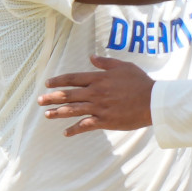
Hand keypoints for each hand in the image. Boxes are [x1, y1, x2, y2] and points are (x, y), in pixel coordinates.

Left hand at [38, 55, 154, 135]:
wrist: (152, 101)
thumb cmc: (140, 82)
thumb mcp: (124, 67)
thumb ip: (106, 63)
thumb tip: (92, 58)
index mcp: (99, 79)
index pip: (73, 78)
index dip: (59, 81)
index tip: (48, 83)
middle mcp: (95, 93)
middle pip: (68, 95)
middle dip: (51, 97)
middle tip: (39, 101)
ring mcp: (98, 108)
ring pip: (72, 110)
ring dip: (57, 113)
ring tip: (46, 114)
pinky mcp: (104, 120)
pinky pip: (84, 126)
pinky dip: (74, 130)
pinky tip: (65, 133)